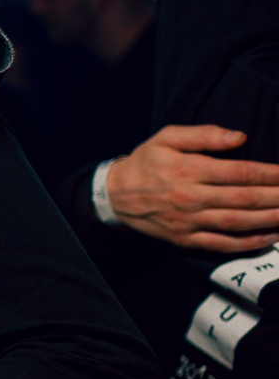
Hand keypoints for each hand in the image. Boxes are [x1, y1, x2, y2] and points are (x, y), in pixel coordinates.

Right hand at [106, 124, 278, 253]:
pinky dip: (249, 243)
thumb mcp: (167, 138)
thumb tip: (240, 138)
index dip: (272, 174)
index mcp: (189, 169)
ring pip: (239, 222)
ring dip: (272, 219)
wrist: (114, 196)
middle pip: (246, 198)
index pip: (241, 172)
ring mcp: (189, 222)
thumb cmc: (145, 163)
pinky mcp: (186, 239)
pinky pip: (223, 244)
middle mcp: (191, 197)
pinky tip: (271, 237)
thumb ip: (204, 134)